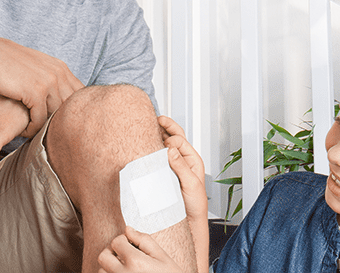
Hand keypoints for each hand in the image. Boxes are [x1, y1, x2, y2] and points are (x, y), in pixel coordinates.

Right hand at [0, 35, 83, 134]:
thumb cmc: (5, 63)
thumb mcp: (34, 68)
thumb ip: (48, 80)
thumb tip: (58, 99)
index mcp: (61, 67)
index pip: (78, 96)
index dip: (69, 112)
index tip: (55, 123)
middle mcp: (58, 74)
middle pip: (69, 108)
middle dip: (57, 122)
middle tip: (44, 133)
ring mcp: (48, 82)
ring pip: (55, 116)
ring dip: (43, 128)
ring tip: (32, 132)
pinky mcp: (35, 92)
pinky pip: (39, 120)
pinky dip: (31, 129)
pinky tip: (22, 131)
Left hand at [97, 227, 186, 272]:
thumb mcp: (163, 258)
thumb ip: (145, 241)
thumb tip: (128, 230)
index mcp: (136, 263)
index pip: (116, 242)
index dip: (124, 240)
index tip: (131, 245)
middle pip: (103, 257)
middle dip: (112, 252)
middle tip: (124, 255)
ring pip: (102, 271)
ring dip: (110, 267)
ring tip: (125, 268)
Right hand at [159, 116, 208, 272]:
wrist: (189, 222)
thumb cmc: (195, 205)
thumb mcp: (191, 184)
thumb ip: (182, 166)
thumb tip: (171, 148)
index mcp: (193, 160)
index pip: (180, 141)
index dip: (171, 138)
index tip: (163, 141)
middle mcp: (183, 160)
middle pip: (174, 137)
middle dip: (165, 126)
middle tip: (156, 118)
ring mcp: (172, 166)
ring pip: (164, 146)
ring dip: (157, 136)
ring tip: (148, 127)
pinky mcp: (164, 174)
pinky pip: (157, 158)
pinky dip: (152, 149)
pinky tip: (144, 146)